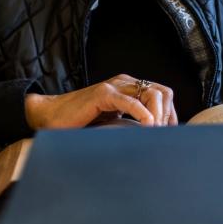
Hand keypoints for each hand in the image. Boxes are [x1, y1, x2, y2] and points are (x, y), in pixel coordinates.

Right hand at [24, 74, 177, 129]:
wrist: (51, 115)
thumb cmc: (80, 122)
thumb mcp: (112, 122)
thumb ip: (130, 123)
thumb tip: (151, 140)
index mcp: (129, 88)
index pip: (163, 94)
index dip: (171, 115)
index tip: (169, 134)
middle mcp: (125, 83)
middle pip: (162, 92)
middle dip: (168, 115)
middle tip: (163, 136)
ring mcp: (114, 86)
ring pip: (152, 93)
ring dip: (159, 115)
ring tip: (155, 133)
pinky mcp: (103, 94)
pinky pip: (130, 101)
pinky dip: (143, 114)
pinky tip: (147, 126)